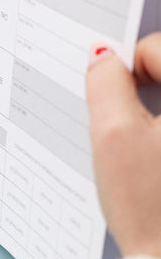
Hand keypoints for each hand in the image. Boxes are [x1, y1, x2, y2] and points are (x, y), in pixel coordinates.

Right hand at [86, 33, 160, 257]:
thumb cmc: (152, 208)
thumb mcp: (113, 135)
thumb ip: (105, 82)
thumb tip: (104, 57)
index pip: (159, 49)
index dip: (129, 65)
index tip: (115, 89)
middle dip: (146, 82)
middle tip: (128, 114)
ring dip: (154, 107)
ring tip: (144, 142)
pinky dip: (159, 131)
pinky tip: (155, 158)